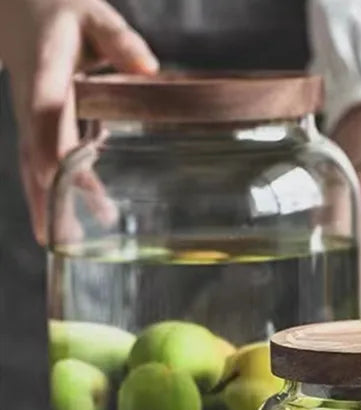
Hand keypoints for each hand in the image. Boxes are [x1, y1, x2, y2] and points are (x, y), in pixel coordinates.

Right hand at [0, 0, 157, 243]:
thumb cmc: (62, 13)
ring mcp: (33, 122)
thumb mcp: (93, 15)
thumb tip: (147, 66)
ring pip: (36, 169)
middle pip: (37, 155)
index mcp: (48, 72)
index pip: (47, 113)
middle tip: (62, 237)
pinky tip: (78, 225)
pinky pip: (45, 168)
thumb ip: (119, 40)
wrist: (22, 11)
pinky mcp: (39, 132)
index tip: (60, 174)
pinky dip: (57, 197)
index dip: (53, 144)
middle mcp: (35, 104)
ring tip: (64, 246)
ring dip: (49, 207)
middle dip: (49, 196)